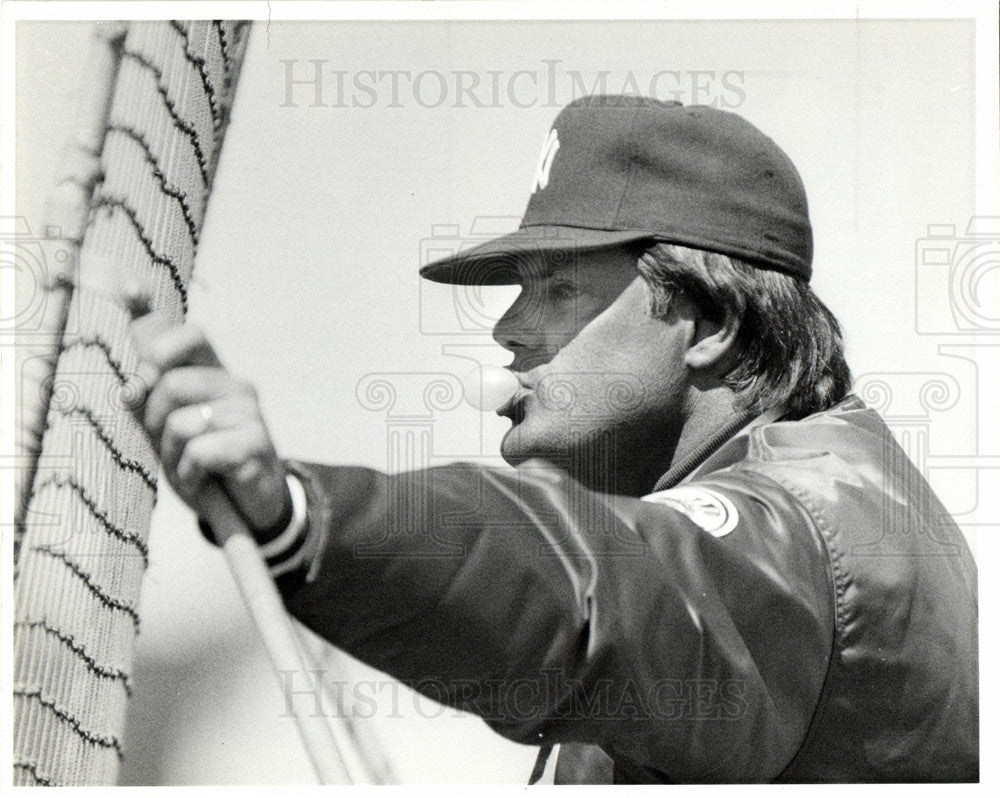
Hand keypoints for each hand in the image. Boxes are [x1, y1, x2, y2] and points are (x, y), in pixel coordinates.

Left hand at [123, 289, 291, 538]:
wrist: (250, 508)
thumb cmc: (206, 464)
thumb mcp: (169, 433)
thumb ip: (148, 405)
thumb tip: (130, 386)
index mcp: (213, 374)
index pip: (184, 334)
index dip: (151, 316)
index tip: (128, 290)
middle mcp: (235, 384)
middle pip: (170, 382)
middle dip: (153, 417)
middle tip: (166, 440)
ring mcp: (249, 413)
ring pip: (181, 422)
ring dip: (172, 454)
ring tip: (188, 466)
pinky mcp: (255, 444)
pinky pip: (199, 452)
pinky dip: (190, 474)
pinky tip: (203, 479)